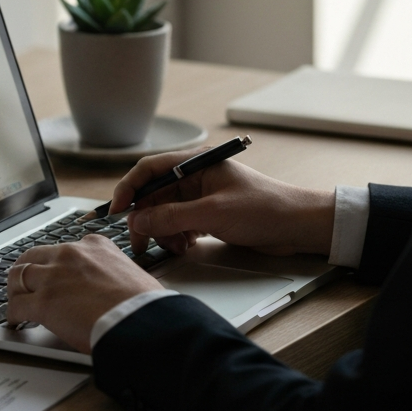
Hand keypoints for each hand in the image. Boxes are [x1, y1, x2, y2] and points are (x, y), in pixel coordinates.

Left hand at [6, 236, 161, 353]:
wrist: (139, 318)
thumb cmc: (142, 301)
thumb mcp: (128, 271)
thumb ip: (110, 272)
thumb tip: (107, 288)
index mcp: (94, 245)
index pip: (63, 248)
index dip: (55, 263)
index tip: (54, 273)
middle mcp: (70, 254)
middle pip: (33, 256)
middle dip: (26, 270)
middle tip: (24, 284)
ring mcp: (54, 276)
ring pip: (17, 276)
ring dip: (15, 290)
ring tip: (16, 302)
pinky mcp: (43, 302)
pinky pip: (16, 306)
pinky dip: (13, 314)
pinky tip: (17, 322)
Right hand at [107, 150, 335, 256]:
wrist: (295, 226)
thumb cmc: (264, 208)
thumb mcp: (213, 213)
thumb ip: (172, 217)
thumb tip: (137, 220)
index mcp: (196, 163)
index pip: (150, 169)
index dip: (128, 189)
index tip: (116, 212)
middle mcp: (195, 177)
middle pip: (153, 196)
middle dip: (145, 219)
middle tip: (140, 243)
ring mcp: (201, 197)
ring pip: (164, 214)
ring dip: (162, 232)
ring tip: (176, 246)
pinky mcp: (207, 216)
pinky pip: (178, 225)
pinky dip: (176, 237)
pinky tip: (186, 246)